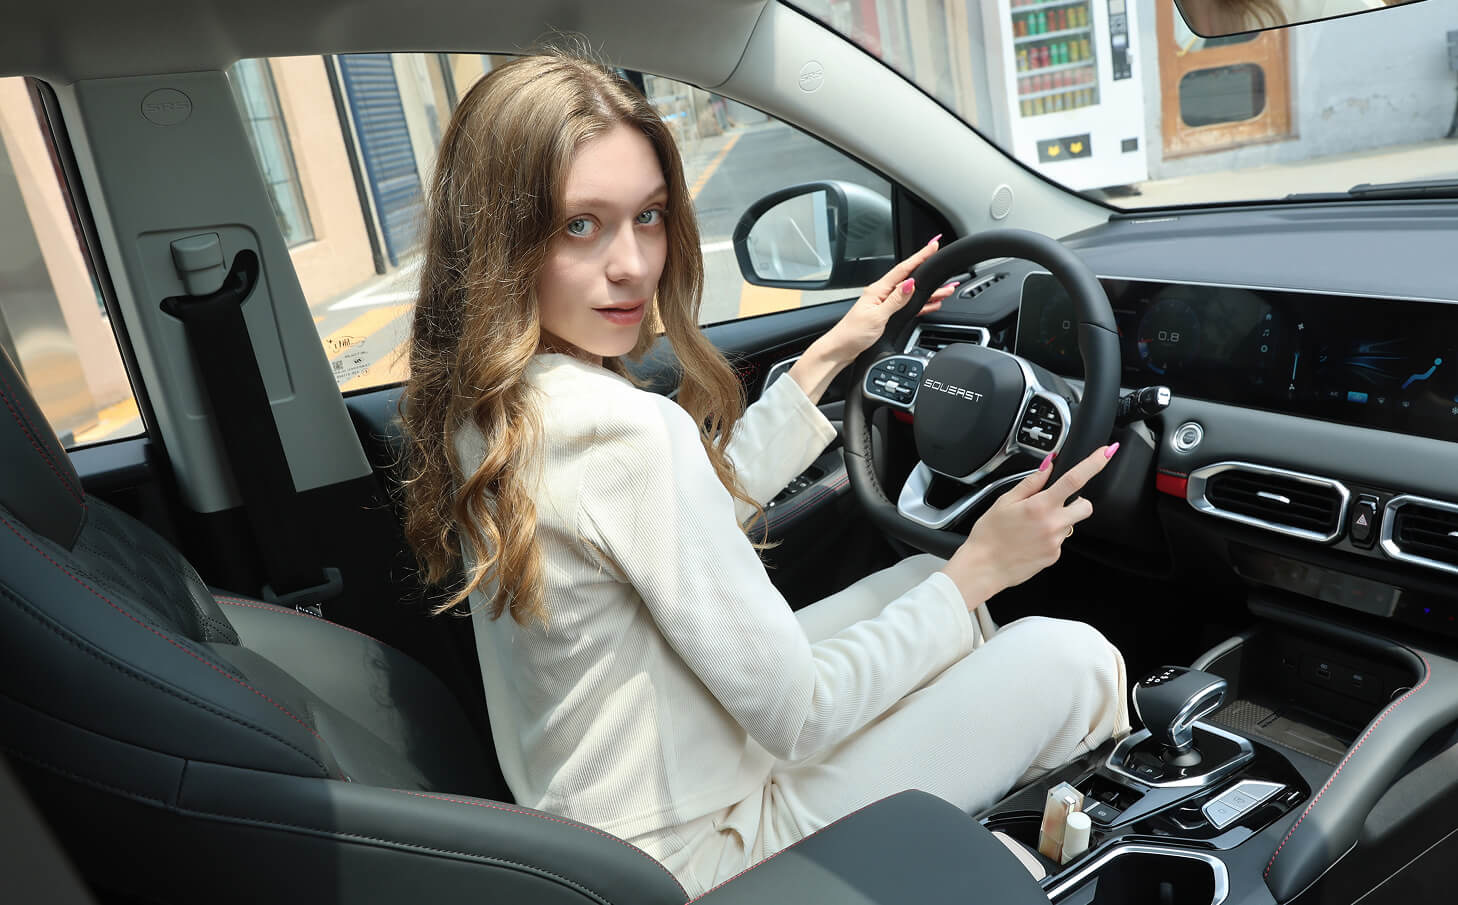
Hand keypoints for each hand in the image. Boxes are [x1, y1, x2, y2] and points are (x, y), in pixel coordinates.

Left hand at [815, 234, 960, 364]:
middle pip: (910, 280)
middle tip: (945, 266)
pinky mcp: (886, 315)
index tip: (933, 246)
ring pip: (912, 294)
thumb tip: (910, 284)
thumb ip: (895, 300)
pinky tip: (932, 304)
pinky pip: (908, 306)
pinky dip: (922, 304)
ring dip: (930, 291)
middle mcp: (882, 294)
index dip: (920, 256)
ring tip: (947, 288)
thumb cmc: (852, 334)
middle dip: (929, 273)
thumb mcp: (876, 316)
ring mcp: (884, 304)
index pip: (903, 269)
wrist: (840, 349)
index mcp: (878, 290)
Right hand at [939, 443, 1119, 610]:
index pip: (1075, 479)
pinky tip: (1031, 540)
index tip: (1107, 452)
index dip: (1094, 463)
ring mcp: (1056, 542)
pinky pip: (1060, 540)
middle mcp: (1053, 524)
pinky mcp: (1055, 556)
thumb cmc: (989, 535)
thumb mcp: (1004, 501)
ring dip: (1059, 520)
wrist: (984, 567)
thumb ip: (1031, 482)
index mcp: (1040, 506)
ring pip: (1070, 524)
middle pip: (1085, 506)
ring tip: (1033, 526)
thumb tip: (1048, 466)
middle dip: (1076, 501)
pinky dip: (1050, 537)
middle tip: (1056, 503)